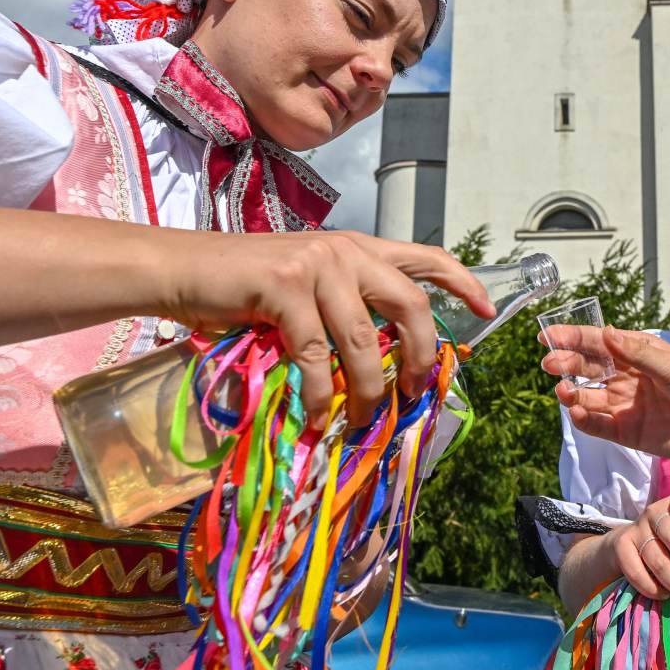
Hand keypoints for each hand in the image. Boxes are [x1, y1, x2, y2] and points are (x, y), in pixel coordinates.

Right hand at [161, 230, 493, 427]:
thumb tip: (381, 364)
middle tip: (413, 393)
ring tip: (362, 421)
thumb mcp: (307, 287)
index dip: (462, 282)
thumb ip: (346, 307)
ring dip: (367, 390)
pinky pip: (316, 354)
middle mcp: (345, 251)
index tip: (487, 310)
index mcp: (358, 248)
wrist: (182, 270)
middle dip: (418, 356)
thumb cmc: (244, 287)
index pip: (425, 258)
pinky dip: (319, 394)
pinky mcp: (284, 287)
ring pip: (363, 340)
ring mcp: (316, 266)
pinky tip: (316, 417)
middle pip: (409, 305)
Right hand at [541, 326, 669, 460]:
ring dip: (572, 393)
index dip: (573, 338)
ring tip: (563, 391)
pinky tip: (577, 412)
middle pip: (589, 368)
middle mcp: (629, 377)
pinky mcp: (629, 432)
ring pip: (590, 397)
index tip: (547, 336)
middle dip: (567, 363)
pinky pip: (599, 425)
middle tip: (549, 363)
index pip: (600, 342)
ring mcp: (627, 405)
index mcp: (640, 353)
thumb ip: (638, 353)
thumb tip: (607, 333)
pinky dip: (585, 420)